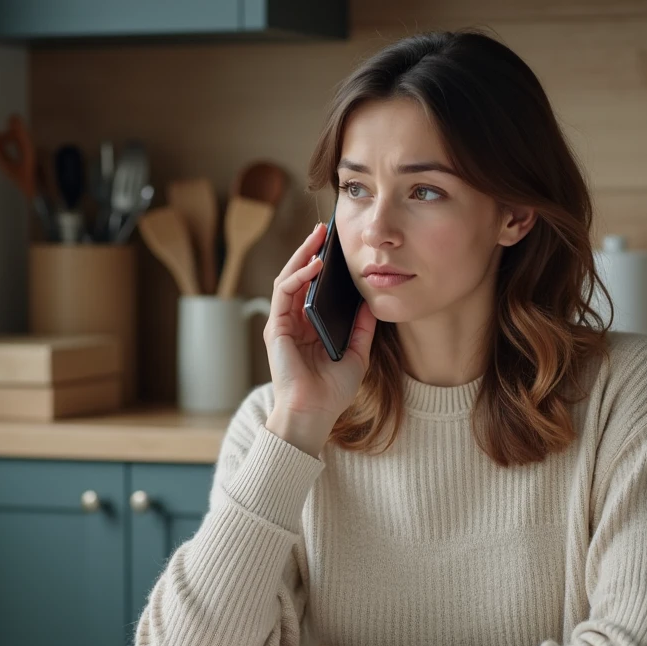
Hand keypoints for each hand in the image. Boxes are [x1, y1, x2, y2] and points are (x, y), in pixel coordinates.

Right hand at [263, 223, 376, 455]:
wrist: (314, 413)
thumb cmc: (332, 392)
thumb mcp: (357, 354)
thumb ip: (362, 328)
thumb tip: (371, 301)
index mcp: (310, 327)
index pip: (314, 288)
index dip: (323, 266)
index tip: (337, 246)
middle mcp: (294, 322)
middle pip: (299, 278)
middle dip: (310, 251)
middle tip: (323, 230)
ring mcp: (282, 324)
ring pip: (288, 279)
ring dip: (302, 256)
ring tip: (318, 237)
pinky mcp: (275, 328)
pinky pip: (284, 293)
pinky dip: (298, 276)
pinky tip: (314, 265)